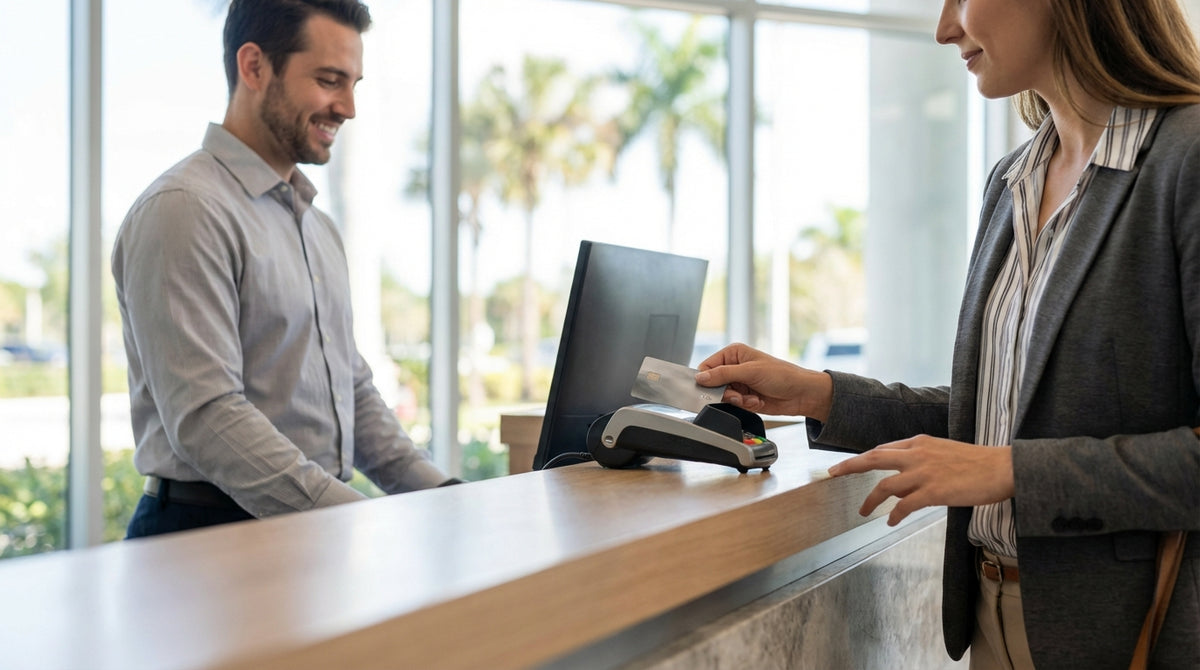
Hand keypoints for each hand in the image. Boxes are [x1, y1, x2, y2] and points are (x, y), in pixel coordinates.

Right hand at [695, 343, 832, 420]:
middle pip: (713, 384)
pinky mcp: (744, 398)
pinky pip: (733, 405)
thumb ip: (723, 374)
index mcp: (734, 354)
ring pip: (722, 396)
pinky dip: (744, 405)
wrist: (802, 394)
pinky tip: (756, 401)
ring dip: (736, 400)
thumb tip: (700, 377)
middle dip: (724, 392)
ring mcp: (740, 384)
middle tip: (736, 395)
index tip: (709, 389)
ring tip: (750, 398)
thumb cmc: (783, 375)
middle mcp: (735, 368)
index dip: (706, 378)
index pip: (707, 366)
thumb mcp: (750, 371)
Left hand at [827, 435, 1014, 525]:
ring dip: (870, 500)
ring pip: (885, 485)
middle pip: (874, 458)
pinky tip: (890, 521)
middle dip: (849, 466)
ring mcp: (924, 473)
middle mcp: (917, 454)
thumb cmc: (978, 462)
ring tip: (863, 511)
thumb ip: (922, 458)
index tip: (849, 464)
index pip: (884, 449)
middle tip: (832, 474)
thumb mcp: (944, 450)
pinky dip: (894, 514)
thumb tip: (907, 474)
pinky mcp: (933, 492)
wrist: (1003, 467)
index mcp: (920, 442)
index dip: (864, 458)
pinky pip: (904, 505)